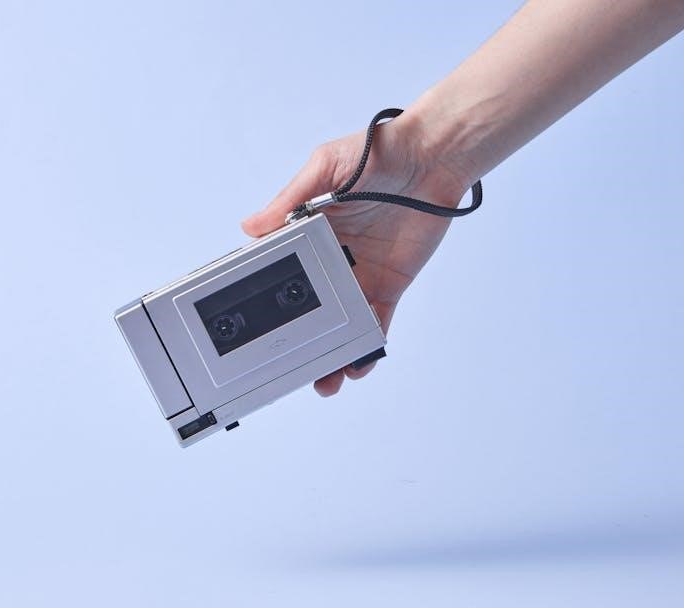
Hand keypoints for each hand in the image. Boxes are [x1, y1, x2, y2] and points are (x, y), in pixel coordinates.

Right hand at [241, 114, 473, 396]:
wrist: (433, 156)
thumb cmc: (378, 150)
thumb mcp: (325, 167)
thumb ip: (290, 199)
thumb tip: (250, 226)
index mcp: (309, 231)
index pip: (282, 268)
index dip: (269, 298)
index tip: (256, 326)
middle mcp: (332, 257)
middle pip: (309, 306)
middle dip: (299, 339)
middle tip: (288, 367)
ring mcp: (361, 273)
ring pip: (341, 323)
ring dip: (332, 352)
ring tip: (324, 380)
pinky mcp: (390, 283)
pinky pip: (377, 320)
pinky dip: (369, 345)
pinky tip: (358, 366)